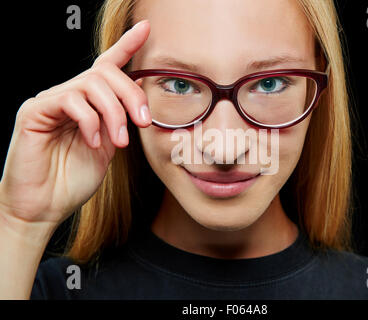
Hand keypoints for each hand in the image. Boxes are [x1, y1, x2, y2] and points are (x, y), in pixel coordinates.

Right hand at [0, 20, 150, 234]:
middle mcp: (69, 96)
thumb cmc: (73, 180)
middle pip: (105, 73)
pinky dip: (90, 120)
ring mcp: (51, 101)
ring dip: (114, 112)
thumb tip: (136, 106)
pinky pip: (70, 100)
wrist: (44, 207)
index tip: (146, 29)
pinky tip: (93, 141)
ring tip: (119, 141)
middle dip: (131, 94)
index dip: (126, 45)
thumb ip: (118, 122)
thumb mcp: (107, 147)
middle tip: (144, 121)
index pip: (107, 67)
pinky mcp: (35, 111)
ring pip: (91, 84)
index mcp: (88, 104)